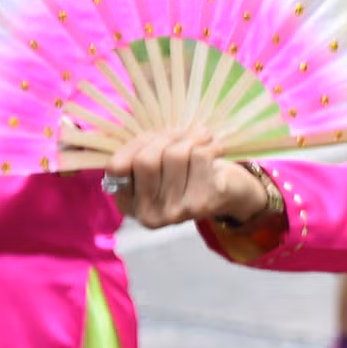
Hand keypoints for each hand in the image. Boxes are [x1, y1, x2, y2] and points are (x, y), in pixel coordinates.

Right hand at [105, 127, 265, 229]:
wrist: (229, 194)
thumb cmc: (187, 172)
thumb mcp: (158, 161)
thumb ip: (141, 149)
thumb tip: (142, 137)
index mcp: (128, 204)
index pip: (116, 166)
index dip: (135, 144)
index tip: (155, 136)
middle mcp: (147, 215)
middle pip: (145, 160)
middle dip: (166, 137)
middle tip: (184, 132)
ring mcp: (174, 213)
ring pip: (174, 155)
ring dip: (191, 137)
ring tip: (202, 136)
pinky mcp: (201, 205)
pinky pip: (199, 157)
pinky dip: (209, 144)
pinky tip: (216, 146)